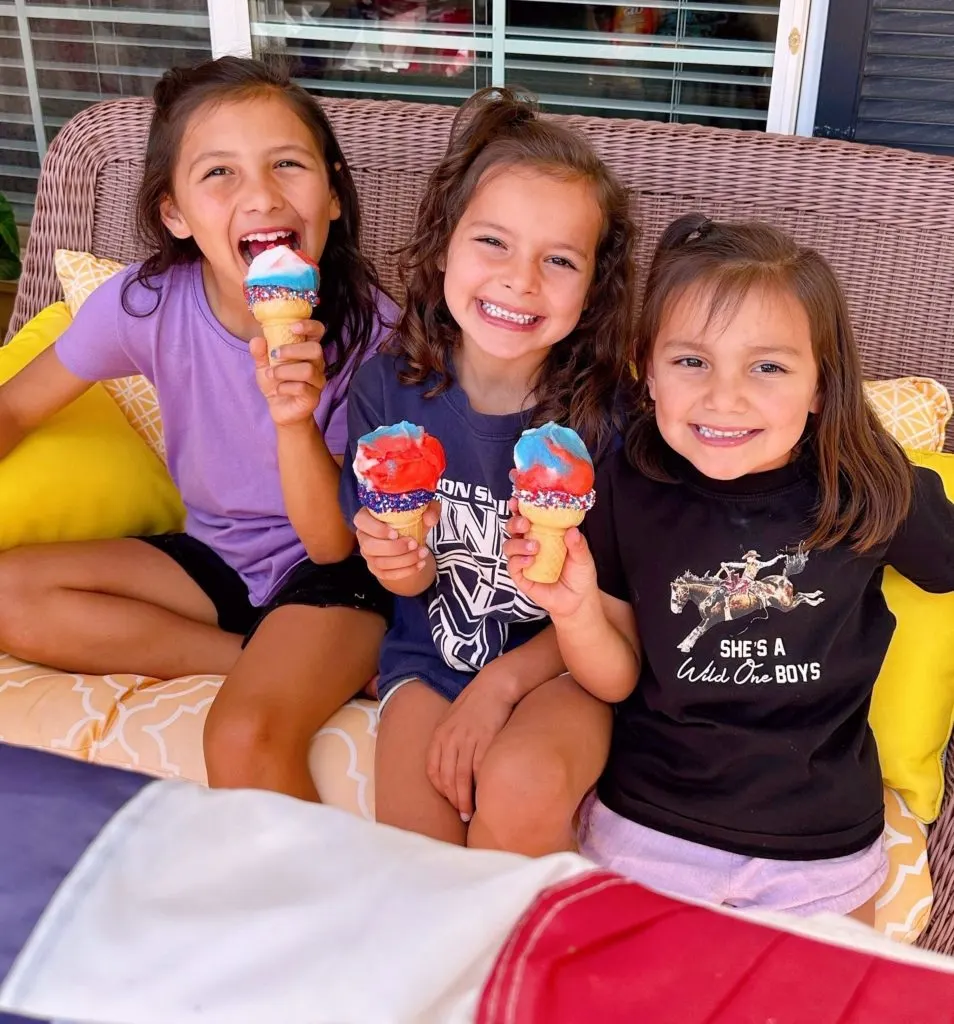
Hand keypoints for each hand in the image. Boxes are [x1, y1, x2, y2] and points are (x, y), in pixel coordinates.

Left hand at [251, 320, 326, 427]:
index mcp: (306, 351)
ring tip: (271, 374)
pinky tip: (278, 390)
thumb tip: (257, 340)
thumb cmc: (276, 383)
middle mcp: (317, 364)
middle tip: (274, 355)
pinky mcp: (313, 397)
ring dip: (284, 371)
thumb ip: (260, 352)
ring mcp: (317, 381)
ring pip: (307, 370)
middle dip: (292, 350)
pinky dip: (284, 387)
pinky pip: (301, 388)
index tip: (293, 327)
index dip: (309, 326)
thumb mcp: (263, 365)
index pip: (318, 332)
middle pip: (315, 349)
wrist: (280, 410)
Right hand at [353, 501, 440, 582]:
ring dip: (404, 560)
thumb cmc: (410, 518)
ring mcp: (368, 554)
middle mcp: (363, 536)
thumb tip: (430, 519)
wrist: (411, 537)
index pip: (361, 522)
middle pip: (369, 546)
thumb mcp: (422, 509)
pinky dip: (405, 571)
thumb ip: (429, 508)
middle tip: (414, 544)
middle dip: (394, 548)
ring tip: (422, 553)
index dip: (376, 529)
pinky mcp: (376, 568)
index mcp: (367, 516)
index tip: (396, 533)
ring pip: (379, 562)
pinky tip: (420, 564)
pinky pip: (387, 574)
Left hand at [426, 673, 516, 820]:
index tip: (449, 801)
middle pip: (446, 778)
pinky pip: (479, 769)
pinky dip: (479, 786)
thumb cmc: (477, 704)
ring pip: (461, 778)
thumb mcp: (454, 719)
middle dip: (452, 800)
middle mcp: (450, 738)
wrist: (495, 685)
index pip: (433, 770)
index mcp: (440, 734)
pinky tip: (482, 796)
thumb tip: (451, 764)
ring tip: (470, 814)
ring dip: (464, 799)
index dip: (439, 790)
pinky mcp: (485, 739)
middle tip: (461, 815)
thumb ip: (449, 740)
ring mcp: (467, 739)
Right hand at [504, 498, 598, 620]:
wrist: (578, 601)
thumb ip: (578, 544)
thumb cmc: (579, 574)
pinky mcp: (521, 577)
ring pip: (509, 545)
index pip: (528, 515)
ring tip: (535, 547)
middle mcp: (530, 543)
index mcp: (544, 533)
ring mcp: (523, 560)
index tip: (517, 499)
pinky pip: (511, 565)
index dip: (519, 506)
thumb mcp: (583, 557)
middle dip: (515, 521)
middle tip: (526, 523)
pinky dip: (518, 560)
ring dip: (518, 543)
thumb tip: (572, 530)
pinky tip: (529, 561)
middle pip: (512, 527)